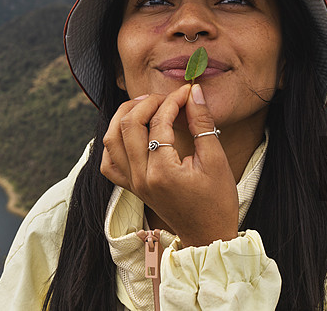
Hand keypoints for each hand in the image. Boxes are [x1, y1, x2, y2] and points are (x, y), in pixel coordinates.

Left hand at [100, 84, 238, 246]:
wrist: (208, 235)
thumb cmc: (217, 201)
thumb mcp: (215, 160)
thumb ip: (202, 123)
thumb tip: (193, 92)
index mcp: (163, 171)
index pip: (159, 122)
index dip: (173, 101)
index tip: (187, 92)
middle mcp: (141, 177)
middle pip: (128, 125)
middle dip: (147, 102)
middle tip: (167, 97)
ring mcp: (133, 183)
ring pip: (111, 139)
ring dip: (125, 116)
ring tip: (146, 105)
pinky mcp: (131, 187)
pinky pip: (109, 162)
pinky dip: (113, 142)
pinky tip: (130, 132)